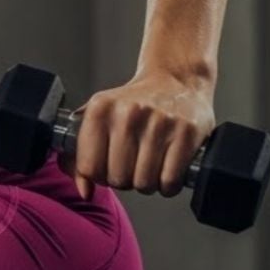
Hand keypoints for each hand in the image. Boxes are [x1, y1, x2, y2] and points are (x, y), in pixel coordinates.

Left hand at [65, 70, 215, 199]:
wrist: (176, 79)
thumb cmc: (136, 102)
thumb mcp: (101, 116)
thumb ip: (84, 151)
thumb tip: (84, 190)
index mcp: (100, 108)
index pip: (89, 167)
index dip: (98, 177)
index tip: (107, 169)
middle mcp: (128, 114)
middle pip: (117, 179)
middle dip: (125, 181)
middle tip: (133, 166)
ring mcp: (159, 123)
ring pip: (144, 183)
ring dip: (148, 184)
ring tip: (150, 166)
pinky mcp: (186, 133)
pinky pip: (169, 181)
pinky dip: (168, 185)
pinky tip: (167, 169)